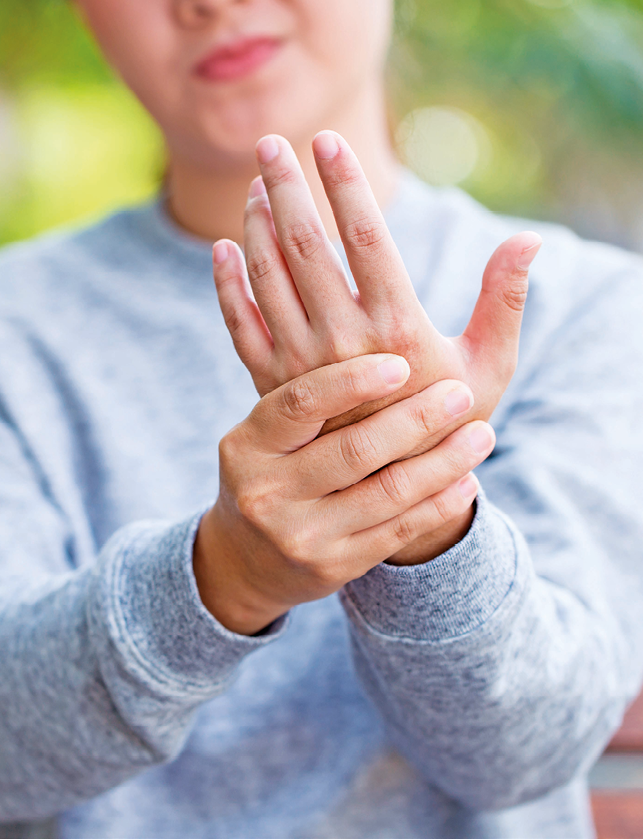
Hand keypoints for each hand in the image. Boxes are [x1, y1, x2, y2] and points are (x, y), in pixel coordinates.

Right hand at [193, 355, 494, 635]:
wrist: (247, 558)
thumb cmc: (271, 472)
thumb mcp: (265, 433)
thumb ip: (306, 392)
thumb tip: (370, 329)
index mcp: (248, 444)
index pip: (300, 402)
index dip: (351, 381)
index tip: (400, 363)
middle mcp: (267, 491)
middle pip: (353, 449)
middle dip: (416, 420)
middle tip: (460, 394)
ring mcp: (300, 534)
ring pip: (387, 492)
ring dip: (444, 461)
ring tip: (482, 434)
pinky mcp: (333, 566)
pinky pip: (398, 529)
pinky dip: (439, 503)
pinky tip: (467, 480)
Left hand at [212, 131, 540, 454]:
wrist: (394, 488)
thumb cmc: (448, 420)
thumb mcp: (489, 365)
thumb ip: (505, 300)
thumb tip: (528, 239)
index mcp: (398, 330)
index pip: (365, 239)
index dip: (345, 185)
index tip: (328, 142)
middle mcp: (343, 345)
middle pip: (305, 247)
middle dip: (287, 187)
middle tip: (271, 142)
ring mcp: (301, 368)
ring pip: (269, 280)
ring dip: (258, 227)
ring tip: (258, 186)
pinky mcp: (273, 388)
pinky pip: (241, 327)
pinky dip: (228, 286)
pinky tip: (223, 249)